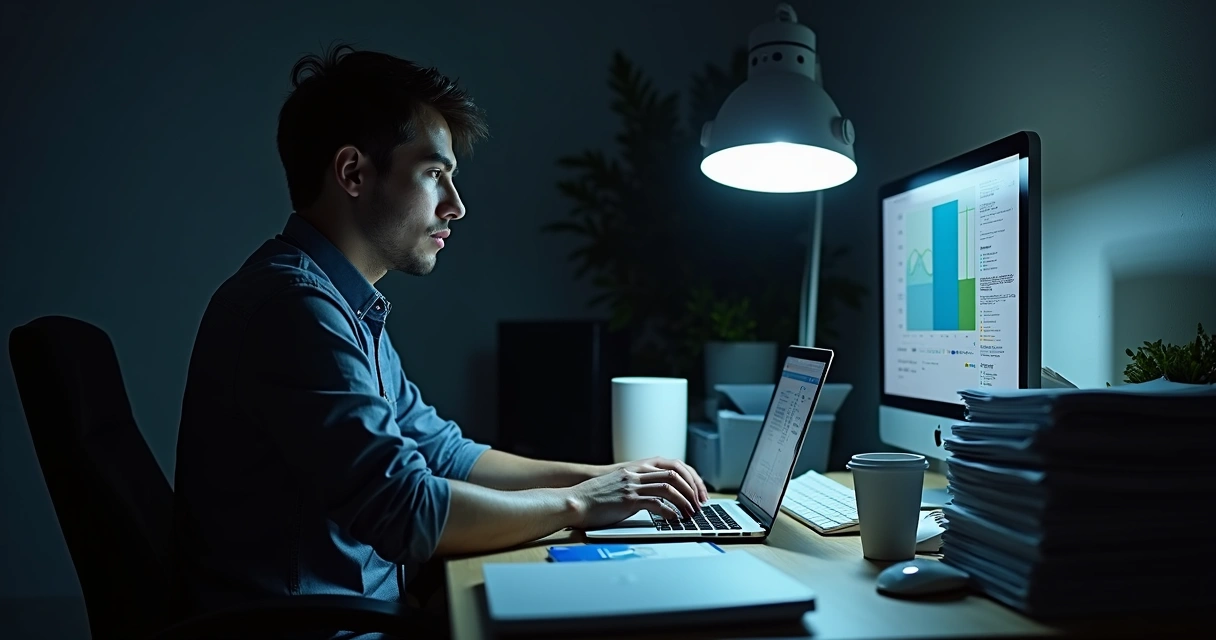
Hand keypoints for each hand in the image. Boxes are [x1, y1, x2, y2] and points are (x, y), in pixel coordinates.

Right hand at [566, 466, 699, 529]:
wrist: (575, 500)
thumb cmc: (596, 495)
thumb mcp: (621, 482)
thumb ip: (639, 482)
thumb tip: (660, 493)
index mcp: (638, 466)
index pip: (674, 465)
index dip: (691, 477)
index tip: (699, 492)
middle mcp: (637, 473)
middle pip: (675, 475)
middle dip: (693, 490)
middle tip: (700, 504)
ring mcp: (633, 486)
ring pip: (669, 488)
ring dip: (685, 502)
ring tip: (692, 514)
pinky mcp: (628, 501)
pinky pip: (656, 504)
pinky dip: (670, 512)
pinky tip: (675, 520)